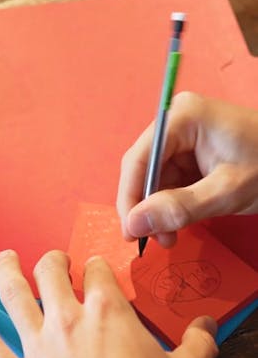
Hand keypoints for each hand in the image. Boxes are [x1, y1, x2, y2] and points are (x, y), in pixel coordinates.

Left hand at [0, 249, 217, 357]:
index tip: (97, 270)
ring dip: (6, 272)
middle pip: (51, 273)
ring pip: (14, 295)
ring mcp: (37, 346)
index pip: (97, 272)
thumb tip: (206, 327)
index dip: (96, 267)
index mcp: (106, 312)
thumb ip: (197, 344)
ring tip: (3, 258)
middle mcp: (66, 321)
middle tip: (52, 260)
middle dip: (51, 261)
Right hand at [117, 92, 257, 247]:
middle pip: (144, 168)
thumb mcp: (227, 192)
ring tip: (169, 237)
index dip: (130, 197)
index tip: (131, 232)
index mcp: (183, 117)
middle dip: (147, 206)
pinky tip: (178, 224)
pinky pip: (171, 180)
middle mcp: (178, 121)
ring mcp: (185, 136)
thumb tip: (135, 223)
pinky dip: (171, 204)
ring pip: (155, 178)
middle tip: (153, 240)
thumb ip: (180, 207)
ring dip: (158, 210)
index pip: (140, 158)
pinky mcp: (193, 152)